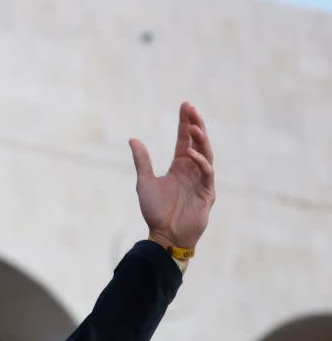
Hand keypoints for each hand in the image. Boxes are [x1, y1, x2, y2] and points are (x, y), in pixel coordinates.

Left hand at [129, 102, 215, 249]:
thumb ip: (142, 161)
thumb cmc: (155, 210)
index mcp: (180, 166)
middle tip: (192, 109)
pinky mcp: (207, 192)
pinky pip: (207, 173)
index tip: (186, 105)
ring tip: (193, 126)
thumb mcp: (145, 181)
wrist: (164, 234)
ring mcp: (202, 180)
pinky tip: (190, 153)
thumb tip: (133, 139)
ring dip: (200, 140)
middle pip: (198, 142)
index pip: (185, 140)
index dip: (185, 123)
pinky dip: (200, 162)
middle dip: (196, 125)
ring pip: (206, 154)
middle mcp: (192, 170)